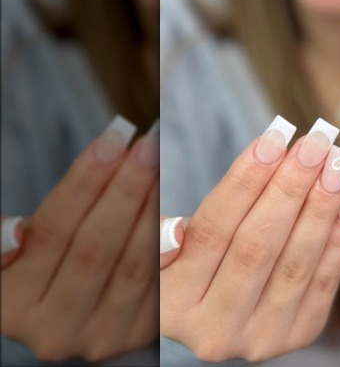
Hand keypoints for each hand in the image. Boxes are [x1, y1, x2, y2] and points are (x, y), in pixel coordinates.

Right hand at [1, 117, 158, 361]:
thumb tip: (16, 233)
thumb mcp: (17, 251)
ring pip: (136, 263)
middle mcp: (55, 330)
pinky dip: (176, 237)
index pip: (52, 233)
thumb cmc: (41, 260)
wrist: (73, 308)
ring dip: (154, 207)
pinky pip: (164, 280)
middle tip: (149, 143)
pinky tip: (186, 199)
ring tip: (166, 163)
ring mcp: (101, 337)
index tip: (115, 137)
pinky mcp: (140, 334)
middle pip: (96, 248)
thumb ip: (18, 239)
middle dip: (126, 189)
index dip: (83, 182)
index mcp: (11, 306)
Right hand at [160, 117, 339, 361]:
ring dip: (321, 208)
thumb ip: (176, 230)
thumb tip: (182, 224)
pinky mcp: (297, 334)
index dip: (244, 181)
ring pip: (295, 263)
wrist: (221, 314)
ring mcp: (259, 337)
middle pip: (256, 247)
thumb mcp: (168, 248)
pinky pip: (324, 281)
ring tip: (337, 165)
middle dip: (290, 188)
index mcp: (170, 304)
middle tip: (315, 145)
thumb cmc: (195, 265)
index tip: (273, 139)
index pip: (211, 231)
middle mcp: (213, 330)